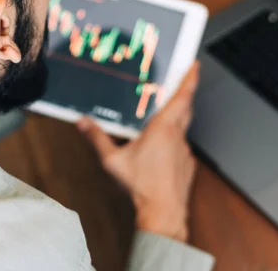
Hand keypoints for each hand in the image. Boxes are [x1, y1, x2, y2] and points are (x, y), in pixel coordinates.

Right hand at [77, 63, 200, 242]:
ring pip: (184, 128)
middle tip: (180, 82)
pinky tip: (161, 150)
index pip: (182, 97)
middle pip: (186, 107)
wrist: (163, 212)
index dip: (190, 79)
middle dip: (185, 94)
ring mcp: (185, 150)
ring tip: (162, 119)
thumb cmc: (141, 186)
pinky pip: (182, 146)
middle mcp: (178, 136)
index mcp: (163, 128)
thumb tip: (82, 122)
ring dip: (177, 119)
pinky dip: (174, 142)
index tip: (195, 65)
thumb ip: (97, 138)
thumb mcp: (113, 161)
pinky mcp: (188, 164)